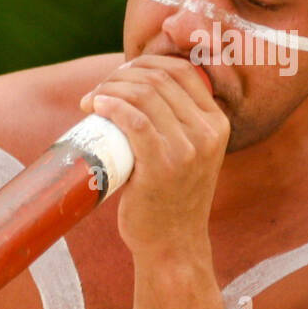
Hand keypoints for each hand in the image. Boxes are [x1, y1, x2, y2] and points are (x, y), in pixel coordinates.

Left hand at [78, 56, 228, 255]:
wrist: (172, 244)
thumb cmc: (169, 197)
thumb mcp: (188, 154)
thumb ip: (175, 123)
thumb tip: (133, 88)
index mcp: (217, 122)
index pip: (182, 70)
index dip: (144, 64)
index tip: (118, 77)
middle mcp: (208, 131)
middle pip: (159, 79)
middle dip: (120, 76)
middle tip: (98, 92)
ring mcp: (188, 149)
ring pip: (144, 95)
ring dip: (109, 89)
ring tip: (91, 101)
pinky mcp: (163, 165)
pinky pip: (135, 121)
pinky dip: (112, 107)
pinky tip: (96, 106)